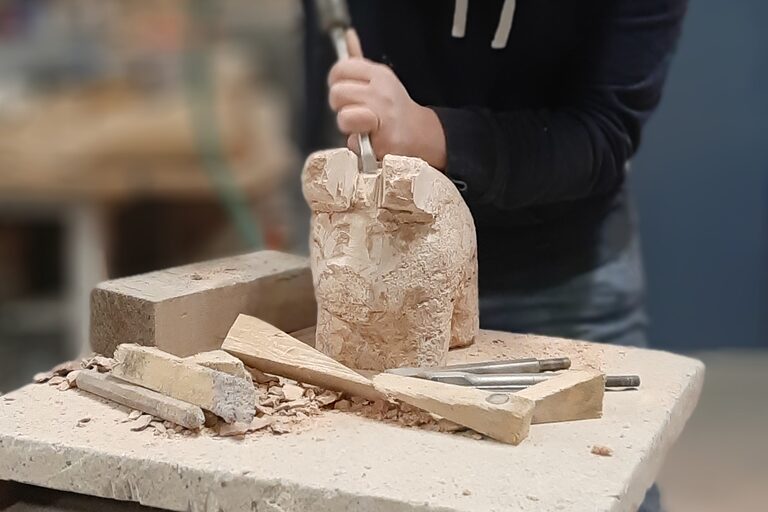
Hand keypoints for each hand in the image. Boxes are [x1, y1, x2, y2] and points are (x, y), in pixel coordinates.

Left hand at [328, 30, 446, 169]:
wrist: (420, 134)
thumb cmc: (393, 108)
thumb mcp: (380, 80)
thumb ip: (359, 61)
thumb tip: (349, 35)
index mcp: (378, 74)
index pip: (340, 70)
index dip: (336, 84)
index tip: (345, 93)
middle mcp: (382, 91)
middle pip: (337, 93)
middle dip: (340, 106)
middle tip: (355, 112)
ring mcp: (384, 114)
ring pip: (343, 117)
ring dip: (349, 127)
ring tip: (363, 126)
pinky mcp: (384, 138)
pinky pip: (354, 142)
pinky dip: (359, 146)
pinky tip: (372, 140)